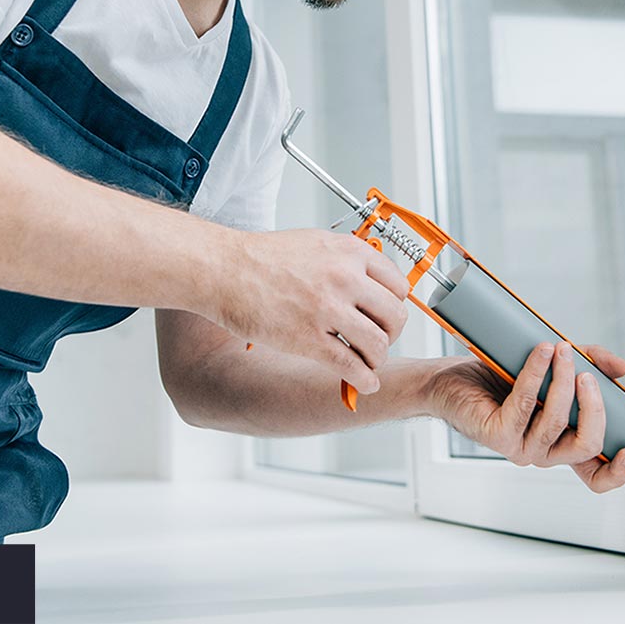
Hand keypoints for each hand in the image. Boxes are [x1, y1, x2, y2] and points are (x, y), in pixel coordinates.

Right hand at [209, 228, 410, 396]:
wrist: (225, 269)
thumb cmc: (262, 256)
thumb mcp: (316, 242)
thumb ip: (347, 260)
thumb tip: (370, 283)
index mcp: (350, 252)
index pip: (399, 285)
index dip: (395, 304)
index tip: (387, 315)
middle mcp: (345, 278)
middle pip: (395, 316)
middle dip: (391, 333)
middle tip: (378, 339)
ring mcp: (328, 309)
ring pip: (378, 344)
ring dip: (376, 358)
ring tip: (366, 361)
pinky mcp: (309, 338)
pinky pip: (352, 366)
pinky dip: (364, 379)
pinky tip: (363, 382)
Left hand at [426, 340, 624, 492]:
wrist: (448, 379)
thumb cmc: (499, 378)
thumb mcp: (554, 369)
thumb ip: (588, 367)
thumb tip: (621, 368)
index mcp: (561, 444)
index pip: (594, 476)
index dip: (618, 472)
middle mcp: (543, 453)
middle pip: (586, 444)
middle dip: (594, 407)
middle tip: (586, 372)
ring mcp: (519, 448)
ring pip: (556, 422)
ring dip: (564, 381)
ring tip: (562, 350)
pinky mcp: (496, 434)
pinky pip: (524, 404)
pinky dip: (536, 374)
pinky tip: (541, 352)